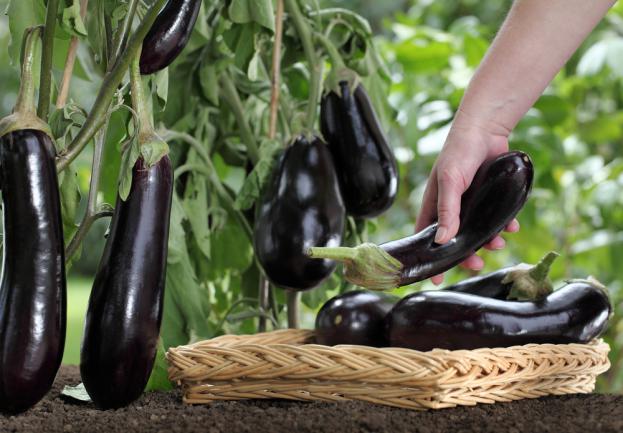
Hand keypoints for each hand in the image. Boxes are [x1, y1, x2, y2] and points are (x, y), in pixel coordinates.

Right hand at [415, 120, 517, 284]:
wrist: (486, 128)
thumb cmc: (459, 151)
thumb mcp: (450, 181)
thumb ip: (447, 211)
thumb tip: (443, 241)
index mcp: (434, 205)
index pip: (426, 237)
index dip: (430, 258)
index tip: (434, 278)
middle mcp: (451, 208)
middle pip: (455, 240)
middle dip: (466, 254)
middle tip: (477, 264)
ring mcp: (471, 204)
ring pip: (478, 232)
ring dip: (488, 241)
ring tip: (499, 242)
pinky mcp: (489, 198)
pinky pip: (497, 218)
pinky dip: (505, 225)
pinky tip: (512, 227)